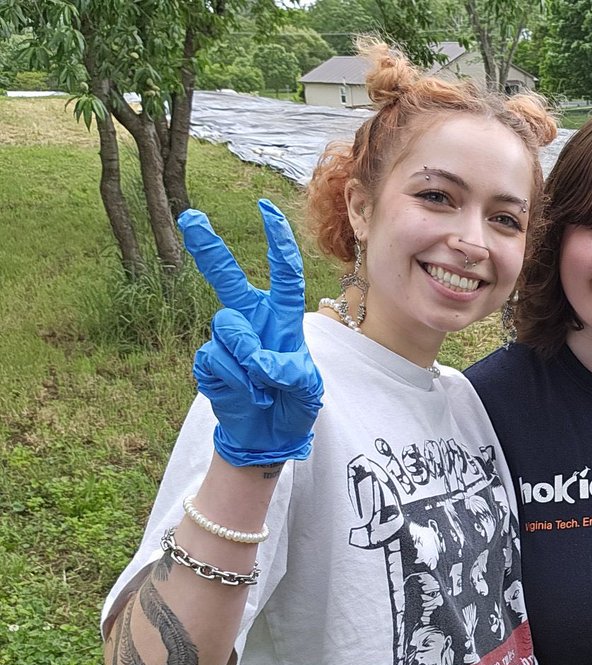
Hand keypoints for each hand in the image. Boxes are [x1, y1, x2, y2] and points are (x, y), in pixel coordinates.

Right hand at [180, 200, 322, 465]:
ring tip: (261, 385)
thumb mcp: (307, 392)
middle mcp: (250, 320)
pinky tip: (244, 394)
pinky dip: (232, 381)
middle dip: (208, 247)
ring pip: (226, 329)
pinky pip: (214, 360)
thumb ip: (292, 373)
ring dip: (244, 357)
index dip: (277, 241)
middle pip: (227, 277)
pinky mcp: (207, 362)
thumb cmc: (293, 405)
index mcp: (281, 318)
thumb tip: (260, 360)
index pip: (282, 273)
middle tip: (190, 216)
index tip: (266, 208)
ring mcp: (226, 340)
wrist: (266, 435)